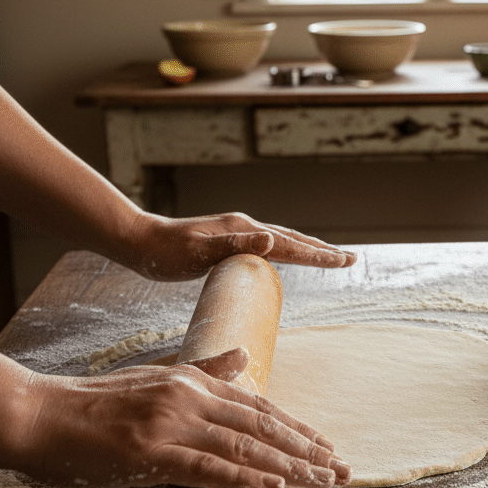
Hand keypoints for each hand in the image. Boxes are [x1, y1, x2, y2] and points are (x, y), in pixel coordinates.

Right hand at [17, 363, 351, 487]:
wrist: (39, 413)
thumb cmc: (94, 403)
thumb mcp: (155, 376)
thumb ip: (203, 371)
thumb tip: (242, 357)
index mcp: (192, 381)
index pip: (258, 406)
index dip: (296, 428)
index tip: (326, 446)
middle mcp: (189, 397)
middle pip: (262, 425)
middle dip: (307, 449)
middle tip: (341, 469)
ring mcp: (172, 423)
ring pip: (245, 445)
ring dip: (289, 466)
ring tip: (323, 481)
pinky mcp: (151, 451)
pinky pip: (209, 466)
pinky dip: (245, 476)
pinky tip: (274, 485)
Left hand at [121, 211, 356, 280]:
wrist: (137, 240)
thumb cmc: (165, 252)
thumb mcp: (199, 252)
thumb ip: (235, 246)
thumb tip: (273, 241)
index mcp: (244, 230)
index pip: (290, 245)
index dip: (319, 255)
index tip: (345, 261)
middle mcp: (245, 227)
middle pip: (294, 239)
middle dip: (323, 251)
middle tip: (350, 260)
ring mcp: (238, 232)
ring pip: (283, 241)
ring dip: (308, 249)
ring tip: (329, 257)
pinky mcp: (229, 240)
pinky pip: (268, 246)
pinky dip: (288, 251)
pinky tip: (285, 257)